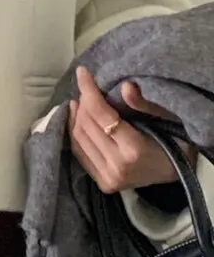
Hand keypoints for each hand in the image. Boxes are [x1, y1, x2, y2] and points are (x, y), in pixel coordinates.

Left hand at [68, 65, 188, 192]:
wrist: (180, 172)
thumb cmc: (175, 140)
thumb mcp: (167, 117)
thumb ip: (145, 103)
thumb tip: (125, 86)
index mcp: (134, 150)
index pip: (101, 114)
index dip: (89, 90)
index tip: (82, 72)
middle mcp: (117, 167)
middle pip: (86, 125)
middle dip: (83, 102)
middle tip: (87, 87)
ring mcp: (108, 178)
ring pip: (78, 139)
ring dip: (76, 116)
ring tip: (82, 100)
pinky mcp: (103, 184)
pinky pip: (80, 152)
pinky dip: (76, 132)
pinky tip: (78, 118)